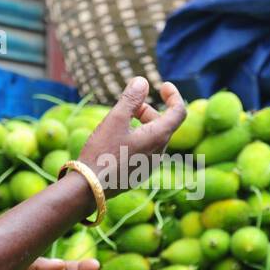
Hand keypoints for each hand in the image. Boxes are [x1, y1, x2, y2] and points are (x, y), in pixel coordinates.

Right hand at [79, 77, 186, 194]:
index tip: (164, 85)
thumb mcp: (115, 119)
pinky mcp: (140, 173)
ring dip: (142, 124)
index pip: (179, 112)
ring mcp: (151, 165)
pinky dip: (137, 138)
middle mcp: (160, 152)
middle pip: (164, 124)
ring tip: (119, 121)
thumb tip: (143, 81)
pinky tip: (116, 140)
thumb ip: (131, 99)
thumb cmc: (103, 152)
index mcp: (159, 137)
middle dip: (149, 110)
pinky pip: (146, 150)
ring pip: (154, 137)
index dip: (174, 96)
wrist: (90, 188)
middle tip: (128, 105)